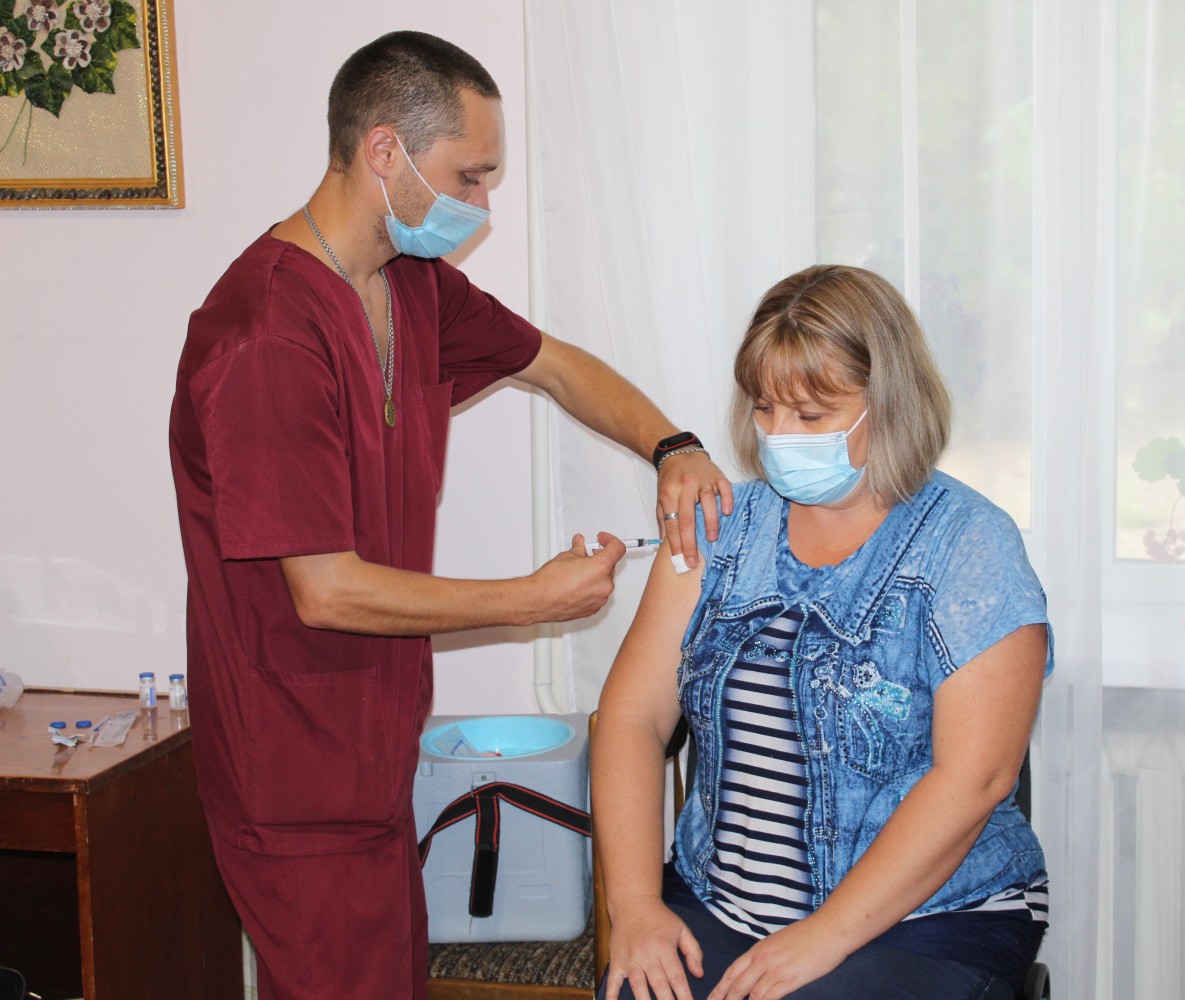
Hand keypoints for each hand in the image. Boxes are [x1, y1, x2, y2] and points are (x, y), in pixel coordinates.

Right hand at [521, 533, 624, 624]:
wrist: (538, 600)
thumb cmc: (550, 582)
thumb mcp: (566, 557)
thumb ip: (578, 549)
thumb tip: (580, 546)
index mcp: (600, 568)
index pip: (617, 549)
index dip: (610, 540)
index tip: (603, 540)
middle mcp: (604, 585)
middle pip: (610, 566)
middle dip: (600, 559)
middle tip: (587, 554)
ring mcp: (600, 599)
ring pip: (604, 581)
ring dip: (595, 574)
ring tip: (578, 570)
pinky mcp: (593, 609)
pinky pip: (598, 595)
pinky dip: (591, 588)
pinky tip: (578, 584)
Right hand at [603, 895, 703, 999]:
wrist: (633, 902)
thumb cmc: (660, 918)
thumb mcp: (682, 929)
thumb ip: (693, 951)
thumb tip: (699, 974)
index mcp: (664, 948)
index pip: (677, 977)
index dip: (684, 996)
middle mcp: (647, 955)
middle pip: (659, 985)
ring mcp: (630, 959)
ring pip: (638, 986)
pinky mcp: (616, 960)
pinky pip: (613, 981)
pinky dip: (612, 995)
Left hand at [656, 452, 733, 568]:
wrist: (679, 453)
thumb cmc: (671, 479)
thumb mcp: (661, 498)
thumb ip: (663, 519)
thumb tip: (663, 543)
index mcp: (669, 494)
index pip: (672, 523)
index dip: (675, 543)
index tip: (679, 558)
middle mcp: (685, 487)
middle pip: (687, 518)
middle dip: (690, 542)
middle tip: (693, 560)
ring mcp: (702, 481)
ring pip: (708, 502)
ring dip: (710, 522)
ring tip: (711, 539)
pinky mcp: (717, 476)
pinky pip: (724, 488)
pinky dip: (727, 500)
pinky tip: (727, 512)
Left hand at [706, 917, 846, 999]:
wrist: (829, 929)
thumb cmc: (809, 934)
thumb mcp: (781, 941)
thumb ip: (769, 955)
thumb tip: (761, 968)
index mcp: (760, 948)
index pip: (733, 970)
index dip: (721, 986)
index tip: (713, 997)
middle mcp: (763, 958)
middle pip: (737, 983)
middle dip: (725, 999)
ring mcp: (775, 969)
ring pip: (751, 994)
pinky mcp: (789, 979)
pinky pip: (769, 998)